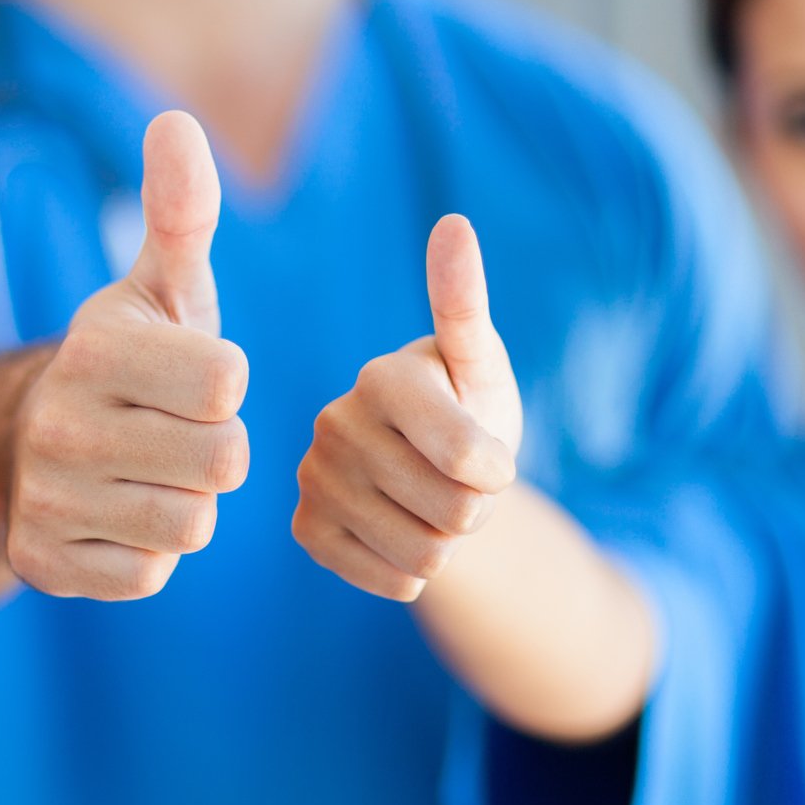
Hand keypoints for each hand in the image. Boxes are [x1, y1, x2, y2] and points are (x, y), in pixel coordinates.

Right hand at [7, 111, 250, 598]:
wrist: (29, 447)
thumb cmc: (128, 362)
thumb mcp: (158, 287)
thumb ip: (180, 210)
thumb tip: (176, 120)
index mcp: (94, 346)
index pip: (229, 381)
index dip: (223, 384)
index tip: (183, 377)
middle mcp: (59, 422)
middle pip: (223, 460)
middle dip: (214, 450)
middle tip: (169, 432)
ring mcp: (46, 498)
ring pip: (191, 523)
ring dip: (185, 503)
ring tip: (144, 474)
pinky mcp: (43, 564)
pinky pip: (150, 574)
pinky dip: (145, 553)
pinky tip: (115, 517)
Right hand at [293, 214, 522, 599]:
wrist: (431, 473)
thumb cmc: (467, 406)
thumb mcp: (481, 365)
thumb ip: (466, 304)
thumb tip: (453, 224)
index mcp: (382, 378)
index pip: (470, 460)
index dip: (498, 471)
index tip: (490, 454)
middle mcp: (334, 423)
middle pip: (455, 513)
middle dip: (476, 510)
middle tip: (458, 483)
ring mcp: (313, 478)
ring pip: (425, 555)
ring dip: (448, 543)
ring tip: (431, 505)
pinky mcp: (307, 529)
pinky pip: (391, 580)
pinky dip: (412, 570)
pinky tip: (400, 533)